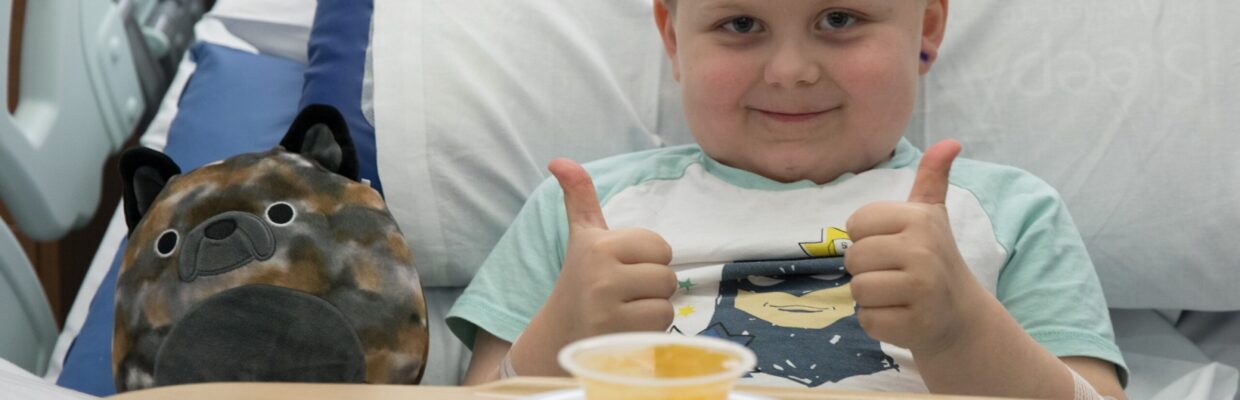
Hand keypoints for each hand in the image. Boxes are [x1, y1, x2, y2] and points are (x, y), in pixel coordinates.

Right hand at [539, 158, 676, 342]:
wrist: (560, 334)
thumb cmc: (581, 280)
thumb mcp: (582, 237)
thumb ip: (580, 198)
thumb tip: (559, 160)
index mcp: (598, 245)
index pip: (660, 246)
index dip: (648, 259)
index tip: (623, 268)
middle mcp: (601, 275)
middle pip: (666, 274)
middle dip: (652, 285)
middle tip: (624, 292)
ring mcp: (608, 308)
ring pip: (666, 300)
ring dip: (652, 307)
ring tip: (625, 309)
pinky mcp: (618, 336)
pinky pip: (662, 323)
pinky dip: (650, 328)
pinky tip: (626, 327)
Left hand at [843, 140, 989, 354]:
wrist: (960, 314)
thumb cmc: (934, 258)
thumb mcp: (931, 215)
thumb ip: (932, 178)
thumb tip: (950, 142)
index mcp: (919, 219)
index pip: (855, 224)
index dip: (867, 238)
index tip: (893, 245)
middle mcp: (922, 250)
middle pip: (853, 258)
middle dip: (867, 269)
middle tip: (896, 273)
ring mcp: (921, 289)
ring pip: (858, 289)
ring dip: (871, 296)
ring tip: (898, 293)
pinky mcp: (914, 324)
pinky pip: (867, 320)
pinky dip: (878, 321)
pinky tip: (902, 314)